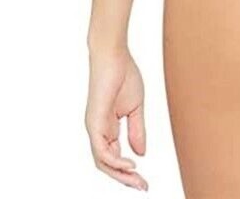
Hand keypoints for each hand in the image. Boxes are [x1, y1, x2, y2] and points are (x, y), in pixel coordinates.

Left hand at [85, 46, 148, 190]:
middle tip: (142, 187)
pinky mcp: (94, 122)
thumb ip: (137, 131)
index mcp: (107, 127)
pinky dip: (115, 161)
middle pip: (107, 165)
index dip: (129, 172)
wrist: (114, 55)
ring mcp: (95, 127)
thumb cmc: (124, 75)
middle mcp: (98, 131)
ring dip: (120, 174)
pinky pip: (101, 150)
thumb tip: (140, 154)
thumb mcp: (136, 108)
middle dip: (125, 179)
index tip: (145, 181)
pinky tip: (130, 165)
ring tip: (137, 180)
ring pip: (102, 162)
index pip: (115, 157)